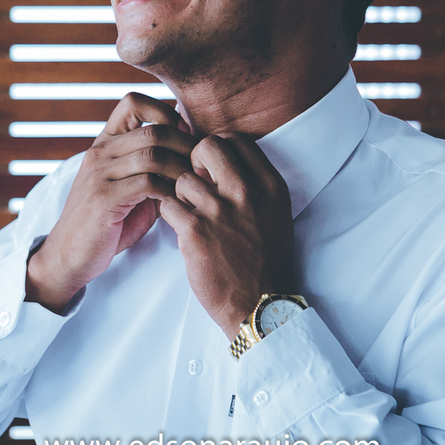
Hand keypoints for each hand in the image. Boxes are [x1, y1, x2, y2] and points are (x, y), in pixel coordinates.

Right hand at [26, 93, 196, 312]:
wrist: (70, 255)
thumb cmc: (109, 221)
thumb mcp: (132, 186)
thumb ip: (156, 167)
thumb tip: (196, 149)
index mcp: (105, 142)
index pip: (132, 101)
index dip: (165, 112)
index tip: (184, 137)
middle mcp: (100, 152)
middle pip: (154, 130)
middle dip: (186, 147)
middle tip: (201, 167)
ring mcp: (99, 174)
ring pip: (153, 155)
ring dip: (181, 170)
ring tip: (192, 186)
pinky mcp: (103, 199)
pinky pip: (147, 183)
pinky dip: (169, 191)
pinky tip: (176, 202)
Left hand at [159, 133, 295, 339]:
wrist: (260, 304)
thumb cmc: (267, 261)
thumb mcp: (276, 213)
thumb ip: (256, 185)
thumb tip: (228, 162)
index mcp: (269, 185)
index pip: (237, 141)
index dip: (218, 149)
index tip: (211, 166)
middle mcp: (246, 192)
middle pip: (207, 147)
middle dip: (194, 160)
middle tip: (194, 181)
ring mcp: (219, 210)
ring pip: (182, 178)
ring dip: (180, 195)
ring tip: (190, 215)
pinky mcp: (195, 231)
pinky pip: (168, 205)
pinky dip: (170, 216)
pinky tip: (182, 229)